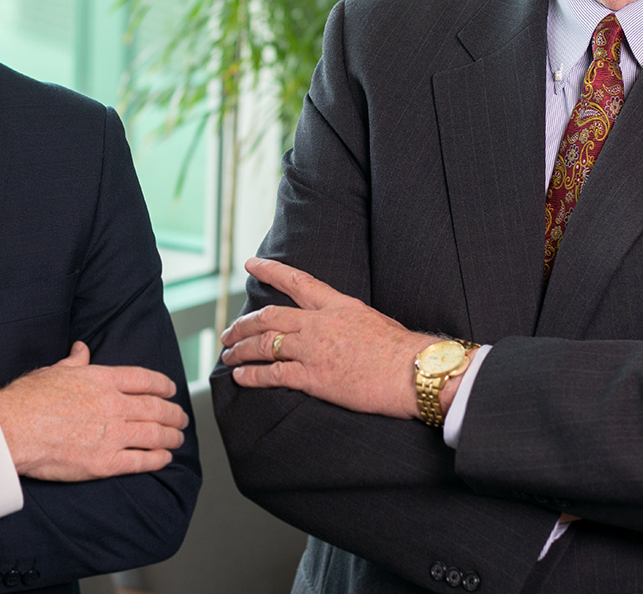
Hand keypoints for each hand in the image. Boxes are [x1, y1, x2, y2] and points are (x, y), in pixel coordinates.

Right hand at [0, 341, 188, 481]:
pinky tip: (164, 458)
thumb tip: (82, 349)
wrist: (12, 429)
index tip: (171, 390)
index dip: (163, 385)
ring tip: (178, 438)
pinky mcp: (105, 462)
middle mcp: (114, 405)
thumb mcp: (54, 371)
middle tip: (181, 418)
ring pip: (154, 434)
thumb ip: (75, 361)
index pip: (145, 379)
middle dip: (173, 414)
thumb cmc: (27, 399)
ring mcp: (112, 434)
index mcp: (103, 379)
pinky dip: (157, 459)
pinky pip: (141, 460)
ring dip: (171, 436)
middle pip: (156, 408)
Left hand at [220, 257, 439, 419]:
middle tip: (228, 331)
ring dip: (240, 349)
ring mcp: (313, 350)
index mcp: (337, 305)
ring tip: (228, 354)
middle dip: (243, 324)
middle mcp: (319, 324)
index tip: (251, 264)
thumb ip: (348, 320)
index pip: (297, 281)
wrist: (414, 371)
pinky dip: (251, 375)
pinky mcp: (313, 377)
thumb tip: (338, 327)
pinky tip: (239, 376)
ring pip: (264, 344)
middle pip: (269, 316)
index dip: (270, 271)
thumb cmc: (403, 350)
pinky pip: (272, 374)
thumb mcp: (373, 320)